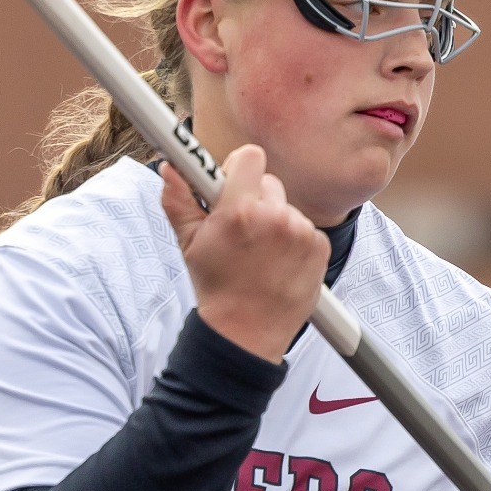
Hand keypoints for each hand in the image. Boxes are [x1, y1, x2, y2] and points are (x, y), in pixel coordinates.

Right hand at [160, 145, 327, 362]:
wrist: (246, 333)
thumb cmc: (216, 287)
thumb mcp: (189, 244)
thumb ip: (179, 200)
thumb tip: (170, 168)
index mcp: (239, 211)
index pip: (249, 156)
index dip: (237, 167)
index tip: (231, 182)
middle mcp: (274, 217)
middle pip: (268, 182)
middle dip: (254, 199)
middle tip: (241, 229)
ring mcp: (301, 232)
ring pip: (286, 207)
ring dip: (274, 222)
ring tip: (260, 254)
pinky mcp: (320, 247)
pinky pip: (306, 228)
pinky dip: (294, 241)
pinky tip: (279, 263)